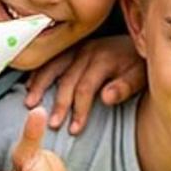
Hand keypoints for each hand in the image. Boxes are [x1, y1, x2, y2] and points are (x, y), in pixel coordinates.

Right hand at [24, 36, 144, 134]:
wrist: (141, 41)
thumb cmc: (139, 64)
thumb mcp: (140, 77)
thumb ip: (124, 88)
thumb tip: (105, 98)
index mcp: (103, 59)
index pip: (85, 89)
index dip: (79, 110)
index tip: (74, 130)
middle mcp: (87, 52)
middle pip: (67, 80)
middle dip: (59, 104)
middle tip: (52, 124)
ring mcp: (77, 48)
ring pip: (54, 67)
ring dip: (40, 85)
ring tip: (30, 103)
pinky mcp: (72, 48)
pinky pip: (51, 59)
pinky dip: (39, 72)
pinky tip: (29, 85)